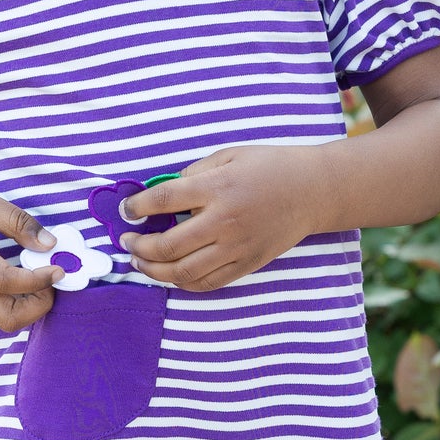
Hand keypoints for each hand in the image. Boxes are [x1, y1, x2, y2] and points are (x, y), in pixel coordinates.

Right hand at [0, 184, 60, 332]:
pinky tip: (28, 275)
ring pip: (4, 319)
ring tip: (41, 276)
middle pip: (7, 319)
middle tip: (51, 278)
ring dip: (31, 307)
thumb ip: (16, 221)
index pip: (6, 282)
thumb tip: (50, 244)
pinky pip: (0, 308)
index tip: (59, 267)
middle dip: (39, 306)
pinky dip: (21, 301)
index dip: (38, 280)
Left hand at [121, 146, 327, 291]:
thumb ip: (194, 173)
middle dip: (139, 247)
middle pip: (168, 245)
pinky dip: (183, 283)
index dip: (137, 207)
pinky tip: (169, 275)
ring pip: (183, 271)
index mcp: (217, 187)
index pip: (164, 200)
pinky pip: (208, 283)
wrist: (313, 190)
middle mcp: (224, 221)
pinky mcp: (247, 264)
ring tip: (139, 264)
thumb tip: (163, 193)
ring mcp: (236, 247)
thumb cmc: (270, 166)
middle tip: (126, 243)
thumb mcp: (229, 156)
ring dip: (154, 271)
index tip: (126, 211)